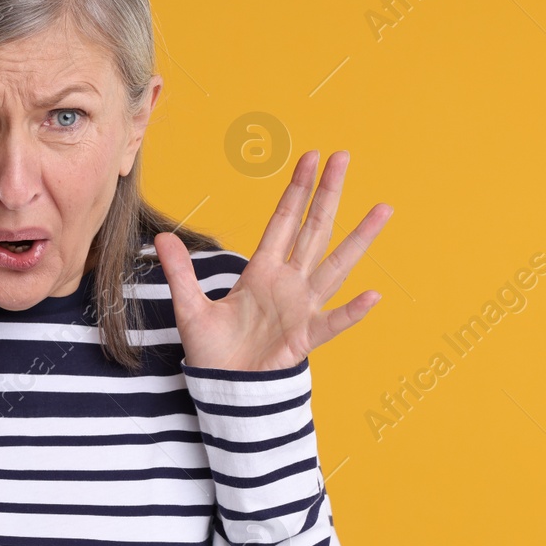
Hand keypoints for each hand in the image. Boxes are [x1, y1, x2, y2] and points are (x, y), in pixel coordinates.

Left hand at [155, 149, 391, 371]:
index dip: (297, 190)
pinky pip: (332, 323)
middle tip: (345, 156)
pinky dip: (351, 311)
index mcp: (262, 271)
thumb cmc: (213, 350)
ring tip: (383, 210)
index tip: (311, 158)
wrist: (224, 389)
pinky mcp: (305, 337)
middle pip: (314, 229)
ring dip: (358, 239)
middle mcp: (288, 282)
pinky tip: (372, 295)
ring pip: (335, 266)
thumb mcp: (190, 308)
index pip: (283, 221)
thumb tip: (162, 238)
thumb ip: (181, 273)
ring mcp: (301, 308)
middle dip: (329, 194)